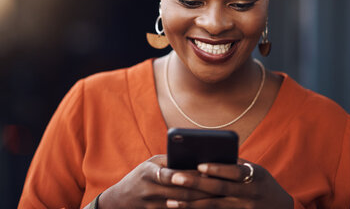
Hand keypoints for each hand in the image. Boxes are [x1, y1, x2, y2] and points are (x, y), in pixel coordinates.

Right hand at [98, 155, 215, 208]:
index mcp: (148, 173)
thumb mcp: (150, 164)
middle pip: (180, 193)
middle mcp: (149, 191)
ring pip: (181, 206)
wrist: (119, 201)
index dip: (189, 176)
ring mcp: (152, 206)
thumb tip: (195, 156)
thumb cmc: (140, 176)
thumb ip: (169, 161)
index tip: (207, 174)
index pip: (171, 175)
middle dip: (201, 190)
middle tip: (219, 186)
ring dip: (199, 202)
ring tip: (216, 196)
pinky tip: (204, 206)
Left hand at [166, 159, 292, 207]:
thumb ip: (236, 165)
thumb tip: (209, 155)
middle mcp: (249, 194)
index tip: (199, 165)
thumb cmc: (263, 184)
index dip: (218, 169)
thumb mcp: (256, 171)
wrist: (281, 208)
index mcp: (255, 176)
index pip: (235, 172)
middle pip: (219, 189)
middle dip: (195, 184)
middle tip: (175, 178)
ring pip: (213, 206)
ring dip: (190, 203)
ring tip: (171, 200)